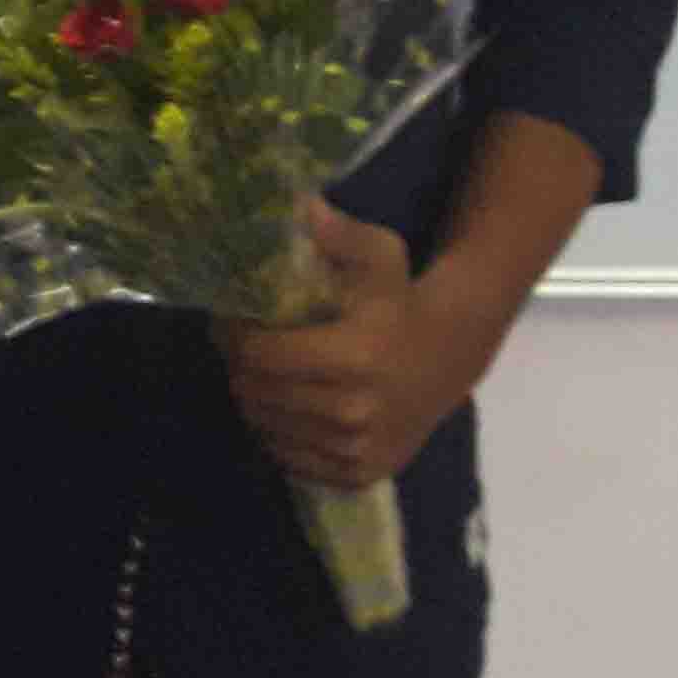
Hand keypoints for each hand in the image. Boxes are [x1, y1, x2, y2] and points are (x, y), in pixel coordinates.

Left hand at [211, 204, 484, 492]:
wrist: (451, 356)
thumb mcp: (381, 255)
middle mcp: (353, 410)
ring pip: (267, 428)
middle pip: (257, 394)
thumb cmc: (404, 300)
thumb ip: (339, 233)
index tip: (226, 320)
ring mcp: (356, 448)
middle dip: (238, 367)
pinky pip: (291, 459)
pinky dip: (278, 433)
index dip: (232, 337)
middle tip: (236, 345)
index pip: (262, 356)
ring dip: (254, 400)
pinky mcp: (359, 473)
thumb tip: (300, 204)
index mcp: (354, 356)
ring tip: (257, 372)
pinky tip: (284, 405)